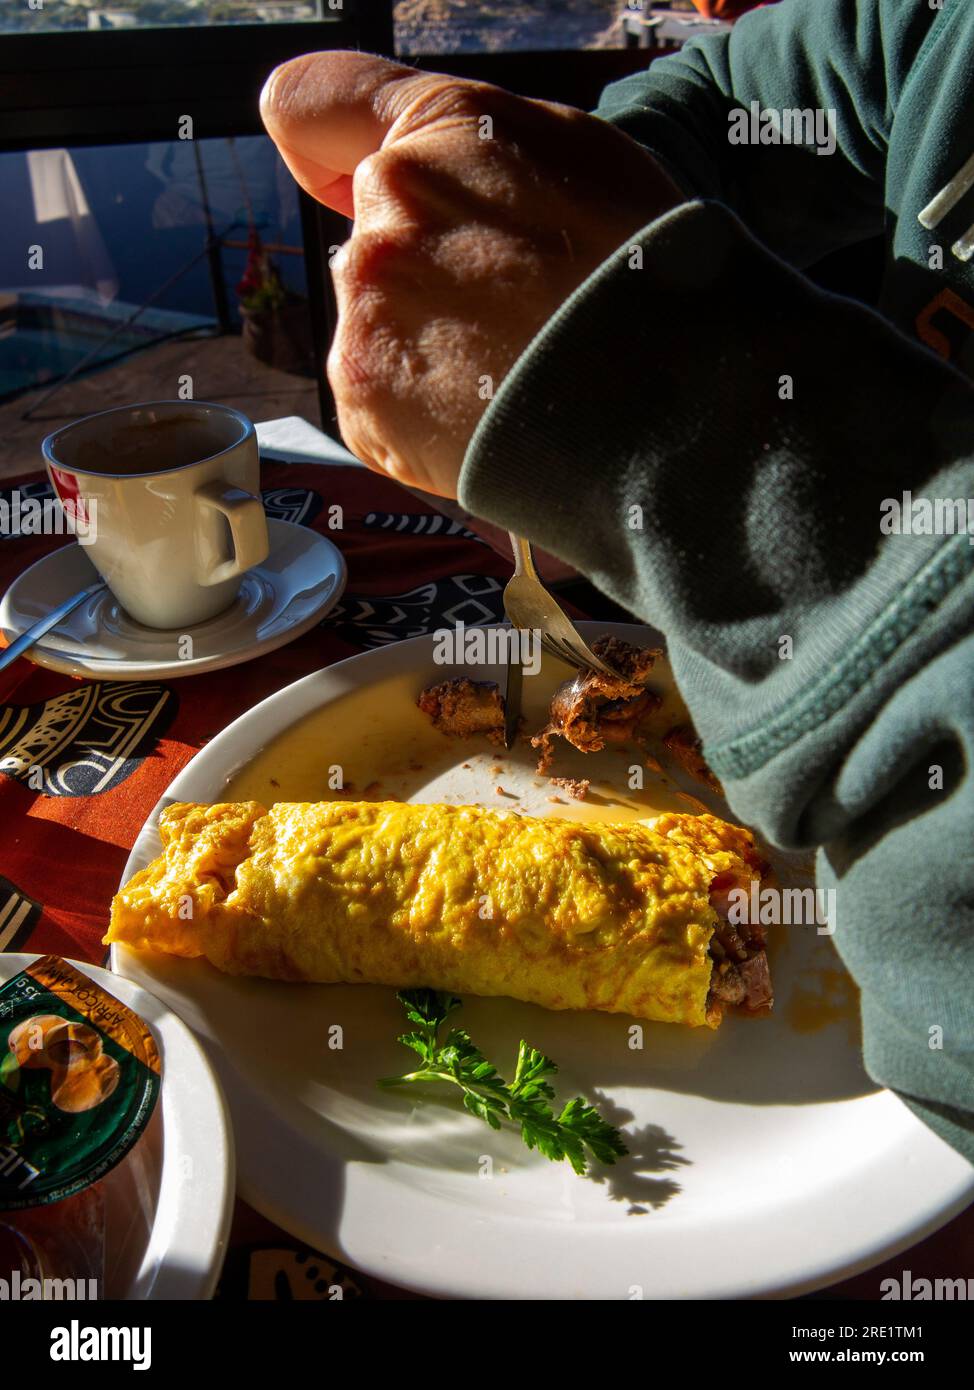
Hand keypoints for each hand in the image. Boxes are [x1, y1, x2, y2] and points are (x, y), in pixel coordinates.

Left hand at [260, 51, 680, 497]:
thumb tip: (406, 169)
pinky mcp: (363, 399)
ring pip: (376, 327)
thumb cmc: (638, 276)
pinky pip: (378, 402)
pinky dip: (421, 416)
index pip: (302, 106)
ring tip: (512, 371)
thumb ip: (464, 145)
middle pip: (370, 245)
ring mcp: (365, 313)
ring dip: (427, 349)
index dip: (324, 149)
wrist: (661, 404)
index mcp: (431, 134)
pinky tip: (488, 411)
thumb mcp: (572, 152)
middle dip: (425, 274)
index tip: (346, 182)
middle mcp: (381, 217)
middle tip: (513, 312)